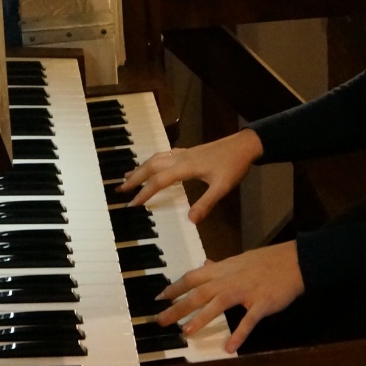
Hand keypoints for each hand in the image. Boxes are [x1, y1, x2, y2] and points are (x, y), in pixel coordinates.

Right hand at [117, 128, 262, 222]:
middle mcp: (181, 158)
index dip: (145, 192)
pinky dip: (153, 161)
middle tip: (120, 189)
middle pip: (151, 166)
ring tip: (128, 176)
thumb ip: (206, 203)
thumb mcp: (222, 187)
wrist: (245, 145)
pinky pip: (164, 155)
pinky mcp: (189, 152)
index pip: (159, 180)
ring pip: (156, 158)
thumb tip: (191, 220)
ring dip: (141, 167)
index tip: (132, 204)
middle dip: (135, 178)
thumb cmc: (234, 165)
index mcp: (186, 167)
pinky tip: (152, 165)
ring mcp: (184, 153)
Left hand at [156, 241, 302, 353]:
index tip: (159, 298)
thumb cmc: (267, 262)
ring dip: (201, 318)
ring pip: (219, 303)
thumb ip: (220, 266)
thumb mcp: (240, 260)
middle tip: (161, 320)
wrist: (295, 260)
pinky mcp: (262, 303)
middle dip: (178, 306)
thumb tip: (204, 264)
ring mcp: (246, 290)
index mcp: (223, 269)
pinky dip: (239, 333)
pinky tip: (230, 347)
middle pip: (199, 292)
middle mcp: (230, 279)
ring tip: (186, 332)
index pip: (193, 277)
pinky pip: (249, 319)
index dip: (175, 288)